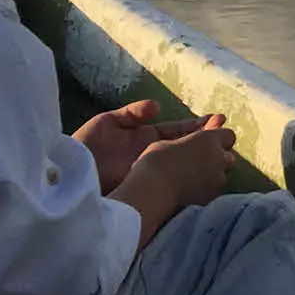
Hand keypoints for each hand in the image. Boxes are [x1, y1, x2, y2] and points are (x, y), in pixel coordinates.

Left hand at [75, 100, 226, 193]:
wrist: (65, 178)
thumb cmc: (84, 146)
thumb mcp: (106, 122)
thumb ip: (131, 113)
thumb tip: (157, 106)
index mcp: (142, 138)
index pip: (175, 130)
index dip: (195, 125)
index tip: (217, 120)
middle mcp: (149, 155)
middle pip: (183, 146)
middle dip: (205, 138)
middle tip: (229, 134)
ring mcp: (148, 172)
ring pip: (180, 163)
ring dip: (200, 156)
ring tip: (224, 151)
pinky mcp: (144, 188)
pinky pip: (169, 182)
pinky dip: (187, 177)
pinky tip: (203, 173)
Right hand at [112, 124, 239, 249]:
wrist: (151, 194)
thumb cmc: (154, 163)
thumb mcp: (168, 143)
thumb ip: (187, 140)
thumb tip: (193, 142)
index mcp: (209, 139)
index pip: (227, 135)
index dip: (218, 140)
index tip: (207, 144)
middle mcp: (219, 158)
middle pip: (229, 157)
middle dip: (218, 159)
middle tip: (200, 164)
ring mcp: (218, 179)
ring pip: (223, 176)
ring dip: (214, 176)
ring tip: (194, 180)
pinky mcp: (212, 198)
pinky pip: (214, 192)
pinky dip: (207, 191)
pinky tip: (191, 193)